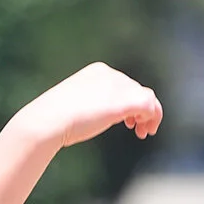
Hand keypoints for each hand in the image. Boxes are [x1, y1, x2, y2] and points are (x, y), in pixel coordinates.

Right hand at [13, 62, 162, 150]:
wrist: (50, 119)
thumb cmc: (56, 119)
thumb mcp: (75, 105)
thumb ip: (91, 105)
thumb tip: (100, 115)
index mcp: (97, 71)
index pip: (123, 84)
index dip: (129, 102)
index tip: (128, 121)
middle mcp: (111, 74)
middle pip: (136, 90)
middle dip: (140, 111)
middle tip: (139, 131)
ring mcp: (118, 86)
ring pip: (147, 96)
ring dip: (150, 115)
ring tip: (144, 132)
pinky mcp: (125, 101)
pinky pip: (150, 105)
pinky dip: (154, 117)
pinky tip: (146, 130)